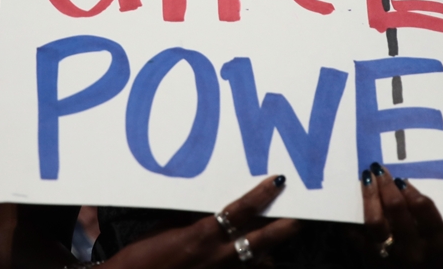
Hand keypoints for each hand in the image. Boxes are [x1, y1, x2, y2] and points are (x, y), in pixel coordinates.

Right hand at [109, 175, 298, 268]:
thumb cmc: (142, 258)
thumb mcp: (167, 229)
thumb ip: (194, 221)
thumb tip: (212, 209)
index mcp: (202, 236)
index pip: (242, 210)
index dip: (263, 195)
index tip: (278, 181)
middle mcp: (218, 258)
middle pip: (264, 240)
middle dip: (286, 226)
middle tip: (300, 214)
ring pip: (260, 264)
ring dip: (268, 253)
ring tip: (274, 242)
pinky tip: (256, 265)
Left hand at [361, 164, 442, 266]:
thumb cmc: (435, 262)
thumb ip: (432, 219)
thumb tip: (406, 185)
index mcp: (438, 242)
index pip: (422, 206)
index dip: (409, 188)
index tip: (400, 179)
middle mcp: (416, 249)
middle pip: (396, 207)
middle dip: (385, 184)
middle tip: (378, 169)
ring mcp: (393, 257)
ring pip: (375, 220)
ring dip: (369, 195)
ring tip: (367, 180)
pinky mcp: (373, 262)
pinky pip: (357, 236)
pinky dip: (353, 220)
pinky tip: (351, 206)